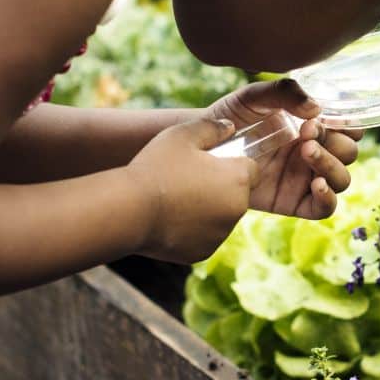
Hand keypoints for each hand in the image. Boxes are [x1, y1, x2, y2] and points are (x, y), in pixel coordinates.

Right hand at [126, 118, 258, 263]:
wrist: (128, 210)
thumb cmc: (156, 168)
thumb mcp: (182, 135)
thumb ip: (211, 127)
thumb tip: (230, 127)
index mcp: (238, 179)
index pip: (251, 169)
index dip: (231, 163)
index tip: (209, 162)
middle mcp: (237, 209)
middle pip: (237, 194)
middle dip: (219, 186)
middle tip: (187, 179)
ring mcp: (220, 234)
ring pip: (220, 216)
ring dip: (207, 208)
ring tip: (175, 198)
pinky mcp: (203, 252)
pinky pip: (203, 236)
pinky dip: (192, 229)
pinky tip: (169, 218)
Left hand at [206, 79, 361, 219]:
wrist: (206, 146)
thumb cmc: (233, 117)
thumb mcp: (256, 96)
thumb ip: (284, 92)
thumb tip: (316, 109)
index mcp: (315, 127)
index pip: (350, 128)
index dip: (347, 124)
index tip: (323, 117)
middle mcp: (316, 152)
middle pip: (350, 153)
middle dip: (334, 141)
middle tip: (306, 132)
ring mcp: (306, 178)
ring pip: (342, 180)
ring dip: (331, 165)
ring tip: (306, 152)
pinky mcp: (294, 202)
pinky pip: (324, 208)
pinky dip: (327, 198)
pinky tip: (315, 183)